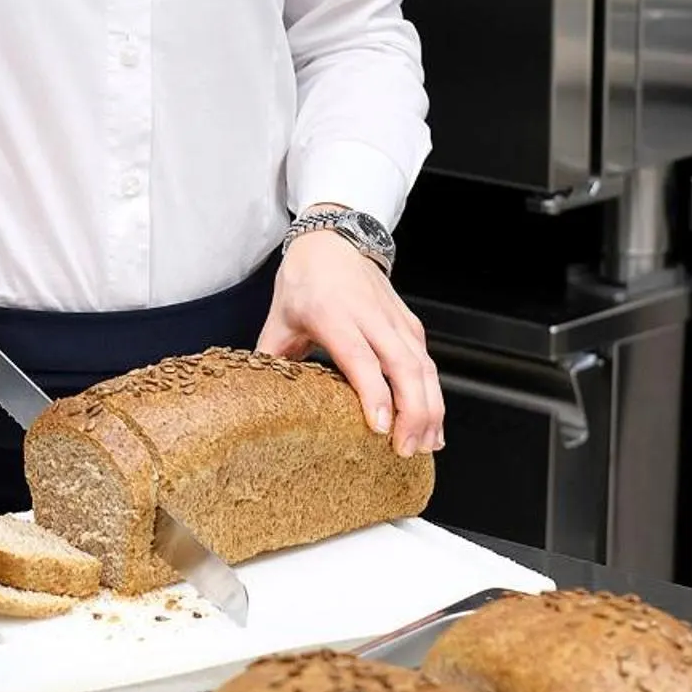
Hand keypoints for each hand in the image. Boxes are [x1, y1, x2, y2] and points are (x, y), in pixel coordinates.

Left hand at [257, 231, 444, 457]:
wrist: (333, 240)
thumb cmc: (304, 280)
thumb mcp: (278, 319)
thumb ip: (271, 361)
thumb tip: (256, 402)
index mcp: (333, 314)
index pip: (360, 357)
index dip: (373, 393)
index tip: (379, 427)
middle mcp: (371, 317)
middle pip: (403, 366)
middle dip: (412, 412)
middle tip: (405, 450)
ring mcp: (395, 320)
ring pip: (423, 367)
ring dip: (430, 409)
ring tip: (425, 446)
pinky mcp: (411, 325)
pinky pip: (428, 363)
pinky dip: (434, 396)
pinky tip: (432, 425)